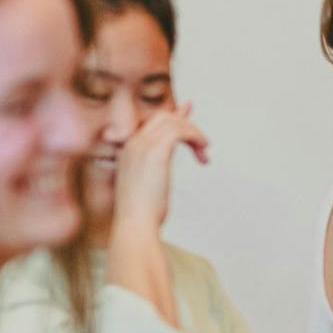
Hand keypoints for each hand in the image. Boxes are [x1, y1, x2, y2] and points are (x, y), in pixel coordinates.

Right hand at [111, 103, 209, 231]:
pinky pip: (180, 131)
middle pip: (162, 117)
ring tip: (204, 152)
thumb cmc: (142, 213)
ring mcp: (142, 145)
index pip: (151, 122)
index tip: (188, 109)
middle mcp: (132, 143)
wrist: (134, 224)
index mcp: (127, 150)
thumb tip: (165, 164)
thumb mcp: (149, 184)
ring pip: (173, 122)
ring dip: (195, 134)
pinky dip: (195, 137)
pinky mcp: (155, 152)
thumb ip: (157, 168)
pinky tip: (202, 152)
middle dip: (187, 124)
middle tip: (203, 144)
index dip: (172, 116)